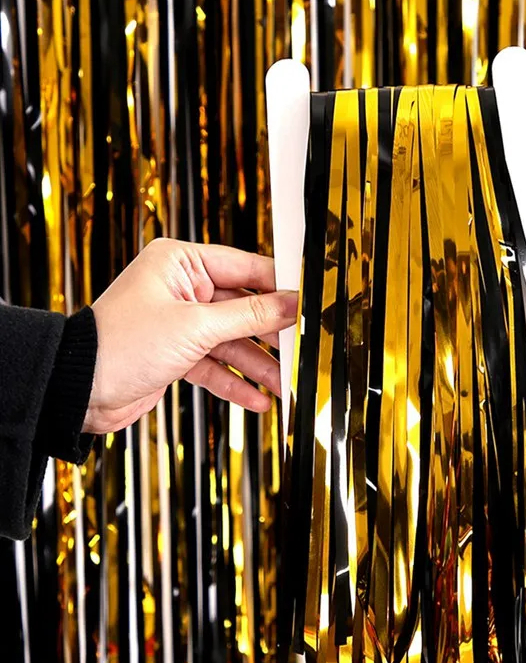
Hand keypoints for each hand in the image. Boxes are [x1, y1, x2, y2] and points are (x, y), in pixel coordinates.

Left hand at [86, 238, 296, 433]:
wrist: (78, 391)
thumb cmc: (120, 344)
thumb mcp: (195, 327)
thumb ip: (250, 316)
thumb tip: (292, 305)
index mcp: (180, 262)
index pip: (245, 268)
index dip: (280, 287)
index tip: (310, 302)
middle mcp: (182, 288)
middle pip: (244, 308)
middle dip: (272, 334)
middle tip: (303, 348)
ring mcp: (180, 322)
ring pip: (233, 341)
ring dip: (259, 365)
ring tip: (287, 385)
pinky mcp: (177, 354)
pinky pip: (216, 364)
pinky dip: (236, 382)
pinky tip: (259, 399)